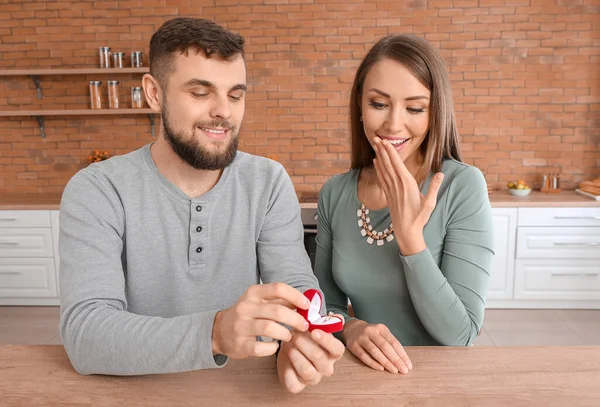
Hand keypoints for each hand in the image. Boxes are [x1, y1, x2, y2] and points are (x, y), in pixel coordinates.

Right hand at [211, 283, 309, 358]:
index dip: (296, 296)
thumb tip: (304, 303)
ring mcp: (241, 326)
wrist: (220, 331)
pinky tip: (275, 346)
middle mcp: (245, 307)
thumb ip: (280, 301)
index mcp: (253, 293)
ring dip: (285, 333)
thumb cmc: (246, 315)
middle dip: (296, 319)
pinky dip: (273, 348)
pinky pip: (262, 347)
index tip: (306, 305)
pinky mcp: (240, 344)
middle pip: (277, 311)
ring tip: (289, 336)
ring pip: (270, 328)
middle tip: (304, 326)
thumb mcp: (259, 302)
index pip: (278, 288)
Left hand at [277, 327, 344, 393]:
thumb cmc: (304, 338)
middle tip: (294, 335)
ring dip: (296, 355)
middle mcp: (326, 367)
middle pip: (319, 358)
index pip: (337, 349)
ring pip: (307, 371)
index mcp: (333, 353)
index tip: (314, 331)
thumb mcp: (313, 327)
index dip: (327, 341)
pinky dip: (287, 370)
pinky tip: (285, 358)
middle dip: (305, 345)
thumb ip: (324, 321)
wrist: (288, 351)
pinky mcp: (298, 386)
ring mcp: (313, 378)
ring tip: (288, 344)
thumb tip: (337, 316)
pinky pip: (294, 382)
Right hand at [342, 319, 411, 373]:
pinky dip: (373, 363)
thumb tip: (402, 360)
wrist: (352, 328)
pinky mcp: (353, 345)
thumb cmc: (371, 334)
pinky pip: (364, 356)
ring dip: (386, 362)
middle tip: (403, 370)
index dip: (402, 355)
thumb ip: (389, 343)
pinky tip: (381, 369)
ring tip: (394, 371)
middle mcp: (371, 331)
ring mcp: (361, 338)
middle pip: (385, 347)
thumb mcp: (381, 333)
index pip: (394, 342)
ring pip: (375, 351)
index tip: (408, 365)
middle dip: (396, 360)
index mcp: (381, 328)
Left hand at [372, 136, 443, 254]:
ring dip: (379, 156)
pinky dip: (378, 168)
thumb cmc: (419, 217)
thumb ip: (434, 187)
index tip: (386, 141)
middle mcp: (397, 185)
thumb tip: (441, 173)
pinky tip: (376, 161)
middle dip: (382, 150)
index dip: (390, 152)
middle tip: (376, 138)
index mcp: (407, 184)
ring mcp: (391, 190)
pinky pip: (381, 178)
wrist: (406, 231)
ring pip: (383, 169)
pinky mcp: (388, 194)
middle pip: (388, 164)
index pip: (397, 164)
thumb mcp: (430, 203)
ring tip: (375, 145)